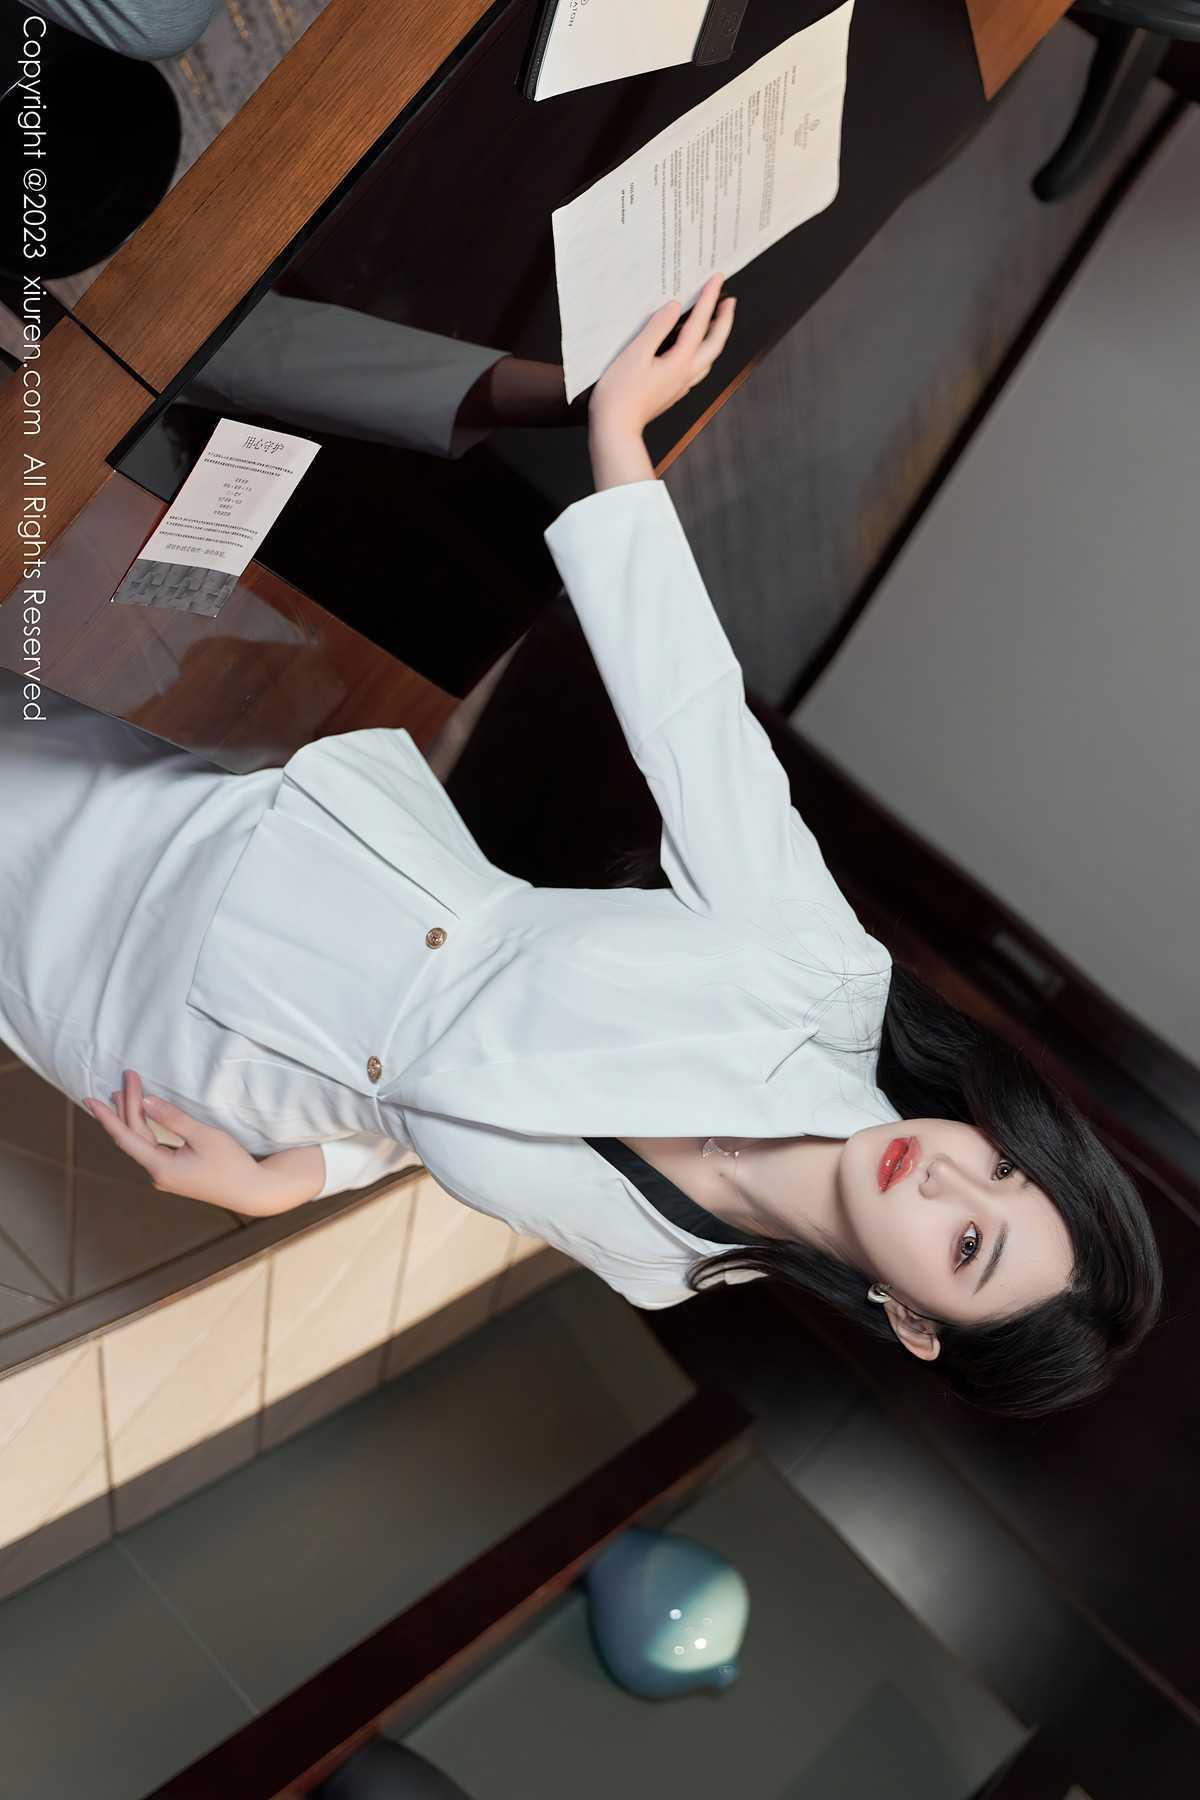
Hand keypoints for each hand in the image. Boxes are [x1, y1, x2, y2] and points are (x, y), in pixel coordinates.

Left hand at [84, 1069, 268, 1211]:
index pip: (126, 1137)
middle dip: (126, 1106)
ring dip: (133, 1117)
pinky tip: (142, 1117)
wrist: (252, 1191)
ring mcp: (165, 1174)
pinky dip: (145, 1129)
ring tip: (121, 1093)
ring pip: (141, 1142)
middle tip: (125, 1077)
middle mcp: (157, 1173)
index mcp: (161, 1167)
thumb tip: (146, 1102)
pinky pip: (152, 1147)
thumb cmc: (231, 1164)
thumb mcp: (204, 1136)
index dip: (107, 1117)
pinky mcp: (174, 1172)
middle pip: (134, 1136)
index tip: (90, 1098)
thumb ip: (172, 1119)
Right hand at [589, 274, 735, 438]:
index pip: (700, 324)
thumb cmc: (620, 394)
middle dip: (724, 320)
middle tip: (729, 300)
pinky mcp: (672, 392)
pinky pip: (696, 368)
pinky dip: (701, 352)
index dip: (709, 299)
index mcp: (680, 362)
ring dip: (715, 337)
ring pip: (708, 358)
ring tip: (715, 321)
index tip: (717, 279)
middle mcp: (686, 375)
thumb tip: (674, 308)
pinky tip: (692, 349)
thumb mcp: (635, 354)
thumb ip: (656, 328)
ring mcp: (681, 386)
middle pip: (715, 344)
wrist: (615, 430)